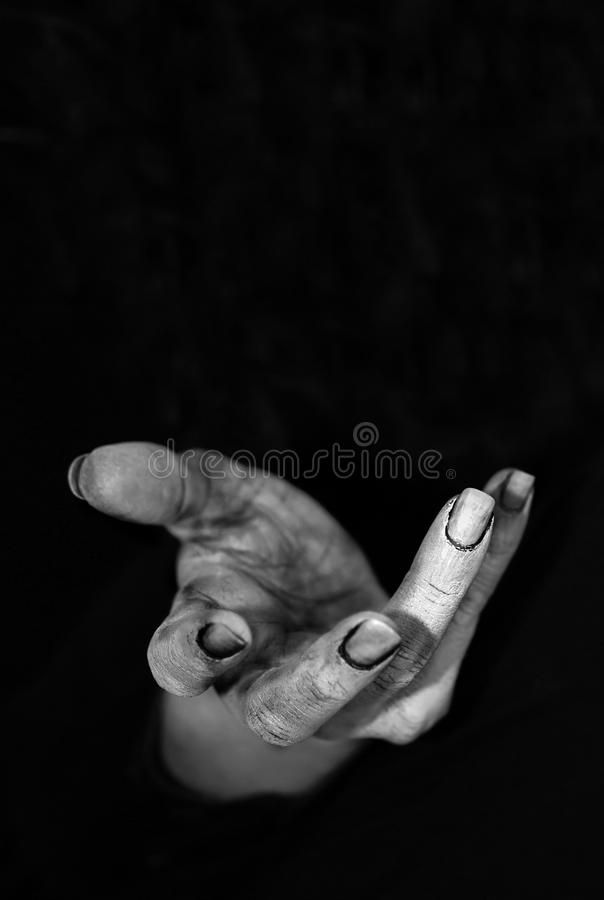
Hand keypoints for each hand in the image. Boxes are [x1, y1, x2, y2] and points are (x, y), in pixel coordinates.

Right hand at [68, 443, 533, 749]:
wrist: (309, 616)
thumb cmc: (251, 563)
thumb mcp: (213, 515)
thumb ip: (165, 491)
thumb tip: (90, 468)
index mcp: (214, 651)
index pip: (185, 665)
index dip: (192, 655)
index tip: (211, 634)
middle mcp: (285, 689)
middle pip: (302, 697)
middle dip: (338, 671)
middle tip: (381, 633)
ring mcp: (363, 698)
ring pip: (407, 659)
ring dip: (443, 585)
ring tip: (470, 514)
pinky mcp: (425, 683)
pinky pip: (466, 616)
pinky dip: (495, 557)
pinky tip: (512, 491)